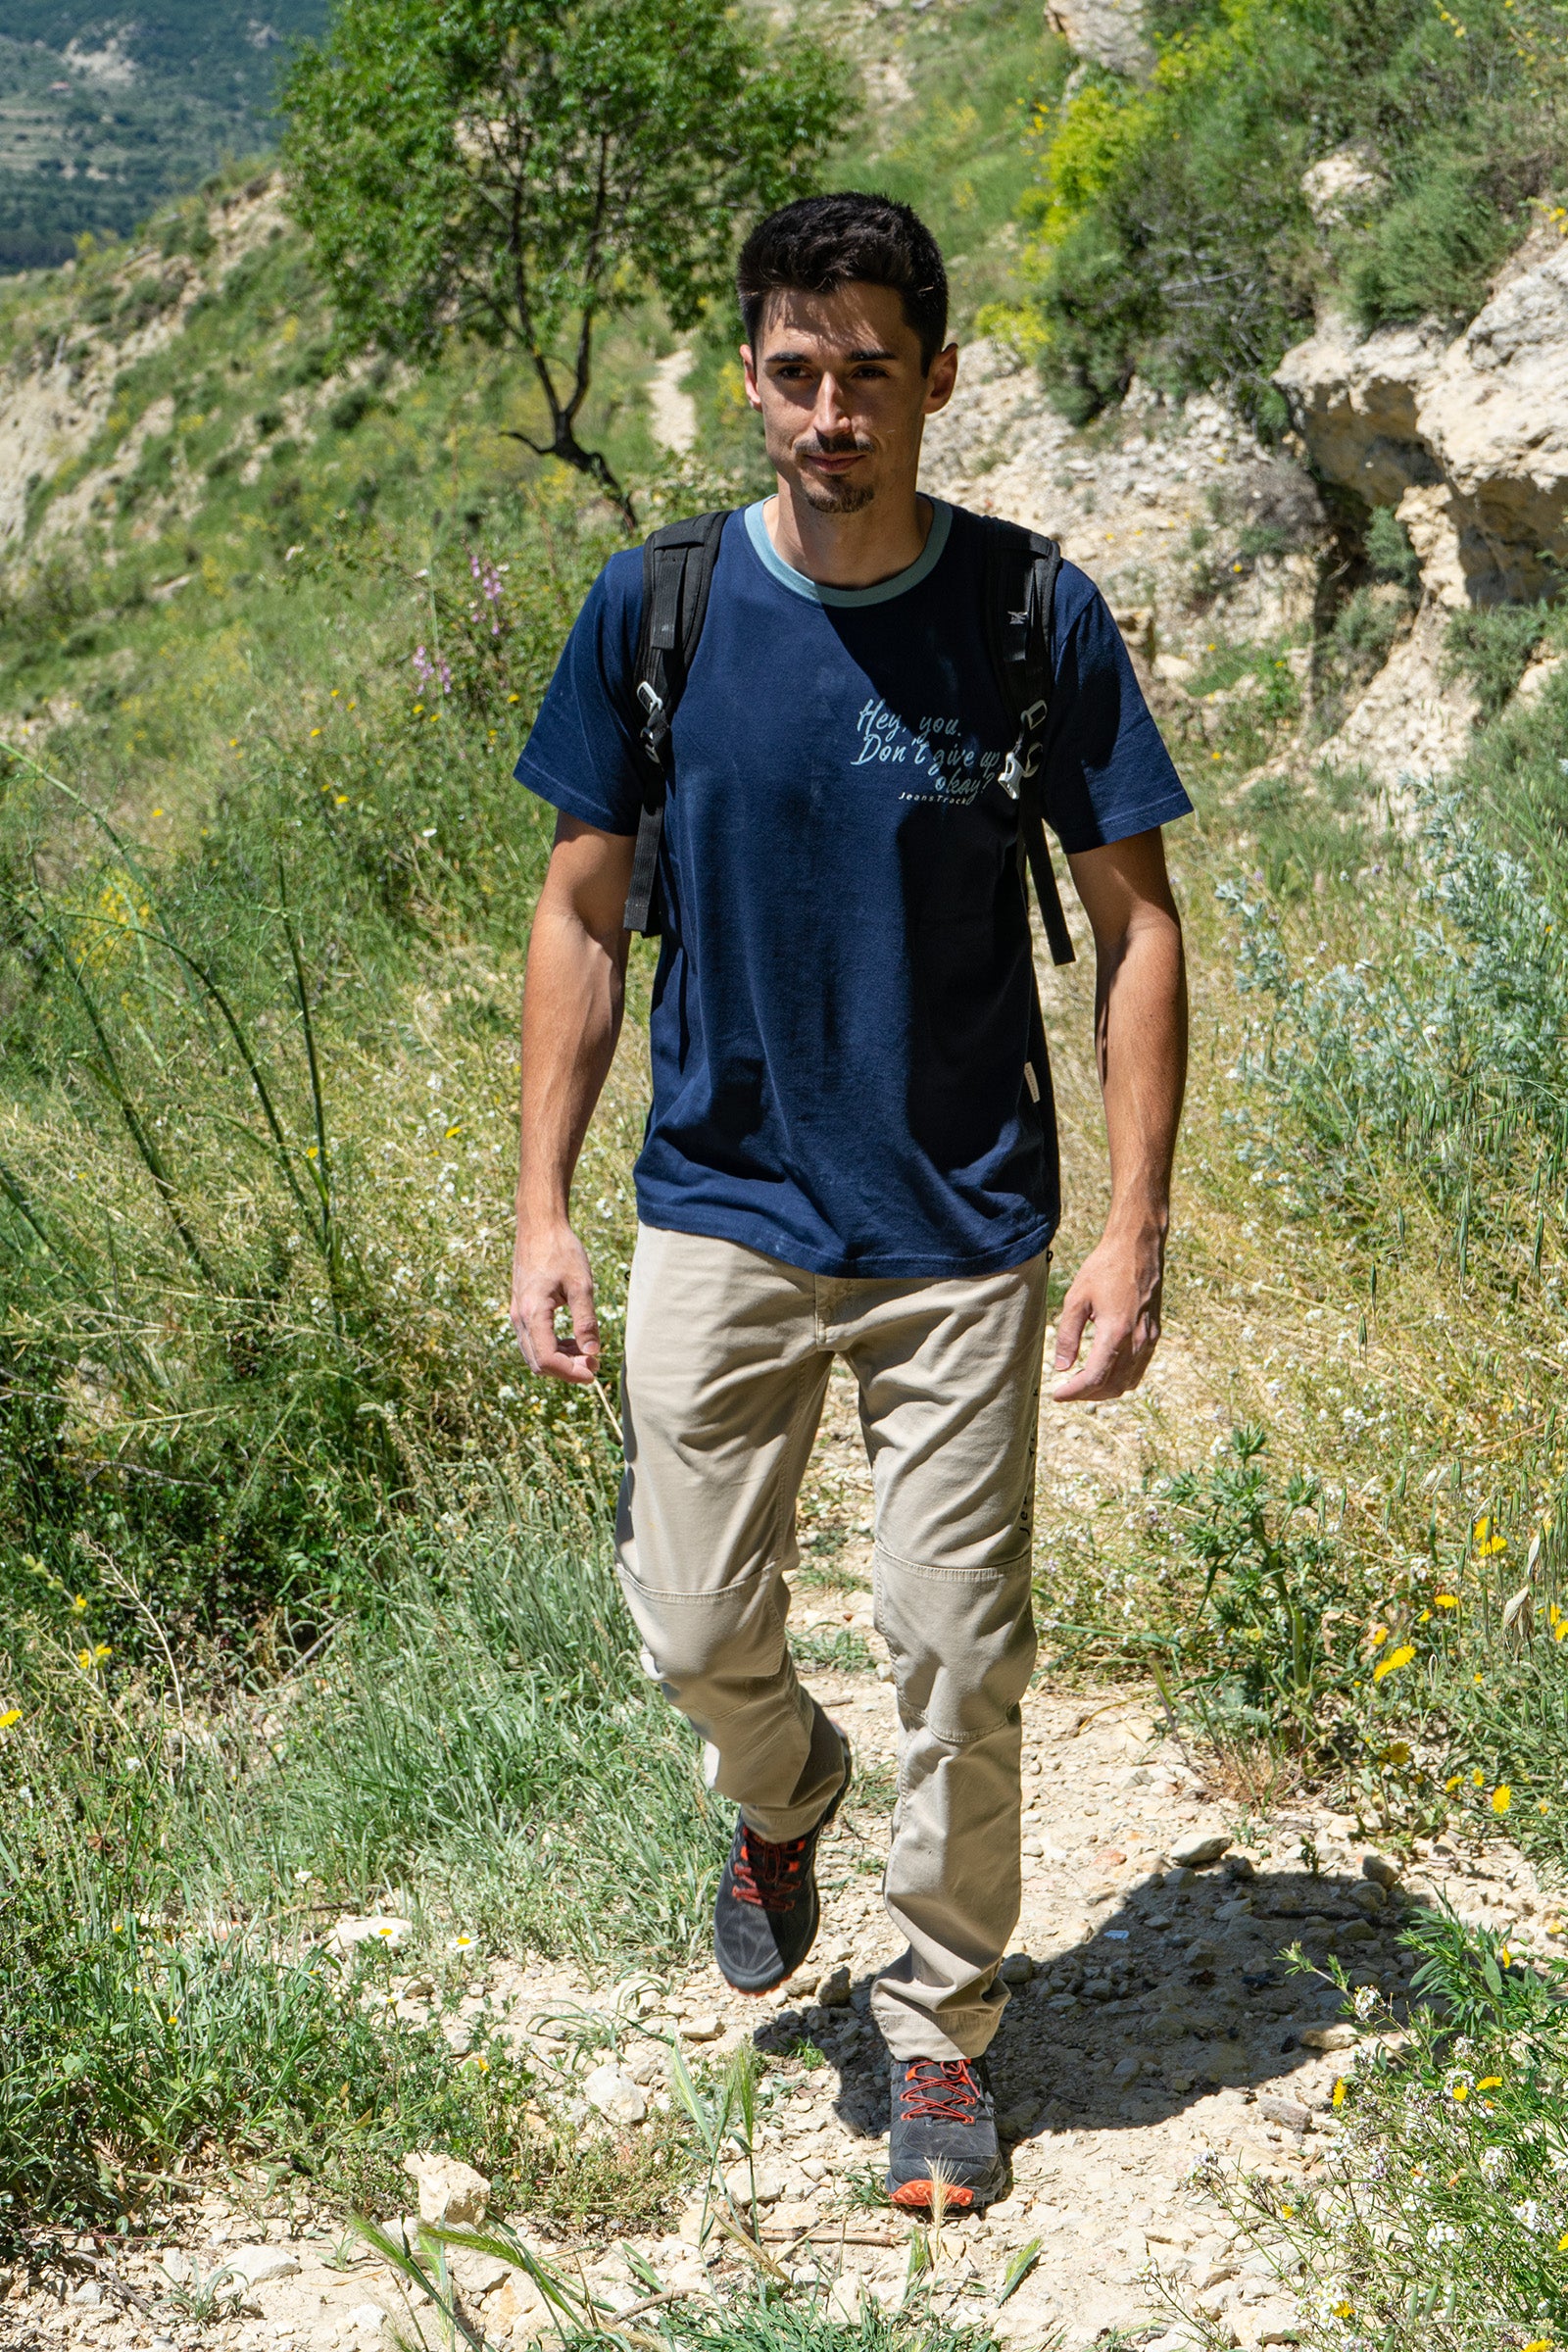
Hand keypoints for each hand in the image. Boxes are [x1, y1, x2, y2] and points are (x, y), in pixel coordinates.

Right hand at [511, 1219, 600, 1383]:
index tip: (594, 1371)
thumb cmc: (561, 1250)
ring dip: (560, 1360)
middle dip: (567, 1370)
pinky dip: (553, 1348)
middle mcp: (519, 1318)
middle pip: (539, 1363)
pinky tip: (574, 1341)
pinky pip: (533, 1341)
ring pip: (534, 1354)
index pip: (548, 1359)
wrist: (539, 1225)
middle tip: (595, 1363)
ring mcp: (517, 1314)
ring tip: (588, 1353)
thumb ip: (586, 1320)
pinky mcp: (520, 1310)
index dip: (571, 1372)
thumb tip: (593, 1352)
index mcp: (532, 1312)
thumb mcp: (581, 1284)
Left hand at [1050, 1222, 1164, 1401]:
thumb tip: (1062, 1367)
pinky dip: (1121, 1378)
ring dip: (1105, 1389)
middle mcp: (1137, 1340)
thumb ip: (1069, 1335)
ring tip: (1083, 1382)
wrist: (1138, 1248)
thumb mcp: (1076, 1298)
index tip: (1057, 1394)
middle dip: (1088, 1394)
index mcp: (1116, 1331)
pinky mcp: (1154, 1334)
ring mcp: (1149, 1339)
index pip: (1095, 1377)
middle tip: (1067, 1389)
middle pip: (1112, 1386)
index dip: (1074, 1392)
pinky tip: (1105, 1370)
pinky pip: (1139, 1368)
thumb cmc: (1104, 1268)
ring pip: (1128, 1382)